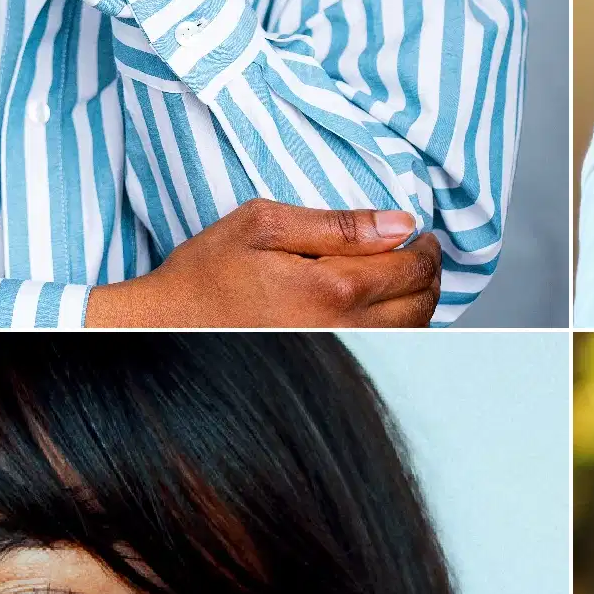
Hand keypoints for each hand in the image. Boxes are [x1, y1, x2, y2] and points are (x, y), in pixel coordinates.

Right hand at [87, 198, 438, 326]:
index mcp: (330, 289)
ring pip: (411, 333)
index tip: (420, 234)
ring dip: (420, 302)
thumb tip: (400, 224)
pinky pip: (388, 352)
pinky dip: (401, 328)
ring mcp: (339, 356)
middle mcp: (343, 330)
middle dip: (428, 273)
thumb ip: (338, 224)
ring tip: (406, 276)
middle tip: (419, 250)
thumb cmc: (206, 274)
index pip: (409, 268)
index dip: (424, 247)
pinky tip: (385, 308)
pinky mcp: (329, 369)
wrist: (165, 327)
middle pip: (420, 304)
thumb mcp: (262, 226)